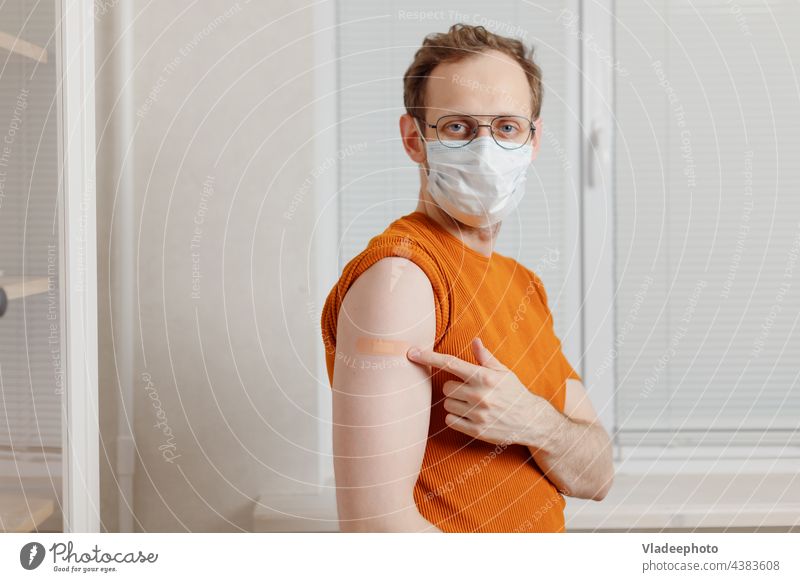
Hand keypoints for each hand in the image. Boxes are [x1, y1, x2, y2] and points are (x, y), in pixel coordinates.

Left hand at [406, 337, 551, 446]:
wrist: (531, 421)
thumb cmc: (514, 393)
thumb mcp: (504, 372)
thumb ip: (485, 358)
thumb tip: (475, 341)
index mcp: (484, 377)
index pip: (450, 363)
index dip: (428, 357)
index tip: (411, 352)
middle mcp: (480, 394)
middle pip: (445, 387)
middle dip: (453, 388)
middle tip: (468, 391)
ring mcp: (477, 413)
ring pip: (447, 404)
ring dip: (455, 403)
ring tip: (473, 404)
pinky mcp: (476, 430)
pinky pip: (450, 420)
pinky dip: (456, 418)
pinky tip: (470, 416)